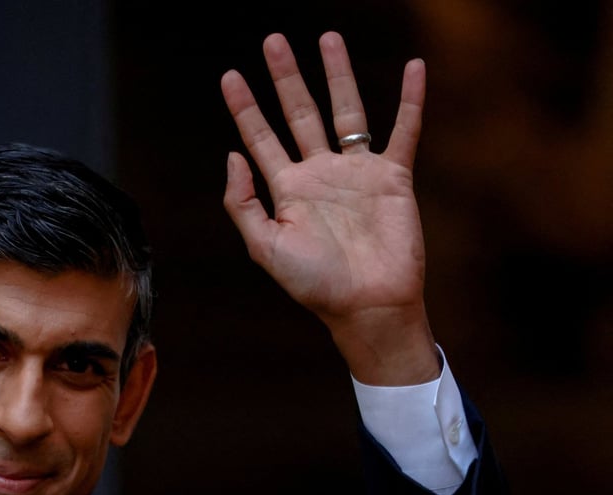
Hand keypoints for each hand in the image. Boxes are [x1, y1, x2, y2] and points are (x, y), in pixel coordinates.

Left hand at [221, 32, 438, 384]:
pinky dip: (411, 99)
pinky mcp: (393, 177)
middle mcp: (319, 174)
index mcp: (286, 190)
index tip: (231, 75)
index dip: (245, 108)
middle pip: (299, 113)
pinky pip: (404, 130)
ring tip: (328, 38)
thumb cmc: (314, 284)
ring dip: (338, 75)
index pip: (261, 138)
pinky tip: (414, 67)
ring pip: (346, 111)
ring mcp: (356, 172)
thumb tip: (231, 155)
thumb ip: (244, 203)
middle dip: (286, 78)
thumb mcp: (265, 247)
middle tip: (272, 40)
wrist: (367, 304)